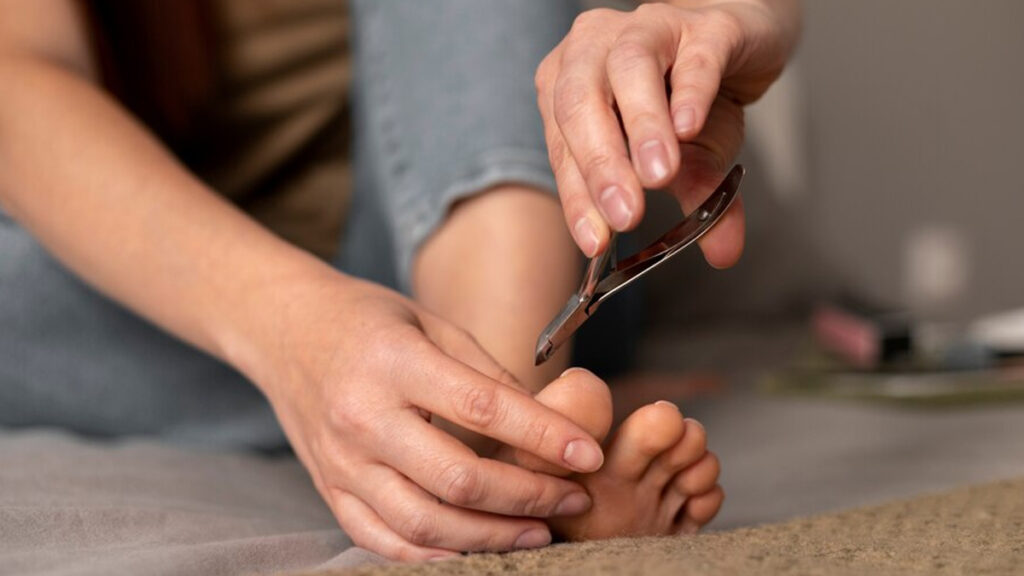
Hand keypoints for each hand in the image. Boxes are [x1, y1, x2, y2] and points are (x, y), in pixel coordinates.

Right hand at [257, 274, 601, 560]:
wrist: (284, 330)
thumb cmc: (367, 320)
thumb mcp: (432, 324)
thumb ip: (487, 376)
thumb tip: (549, 426)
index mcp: (393, 363)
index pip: (481, 408)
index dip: (543, 436)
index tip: (588, 455)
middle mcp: (362, 418)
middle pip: (456, 479)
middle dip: (528, 496)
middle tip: (574, 499)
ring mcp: (341, 463)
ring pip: (424, 524)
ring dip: (491, 538)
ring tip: (539, 531)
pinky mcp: (330, 491)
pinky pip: (384, 541)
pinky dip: (436, 556)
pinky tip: (479, 548)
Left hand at [535, 0, 798, 263]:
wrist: (740, 37)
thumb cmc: (690, 95)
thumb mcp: (689, 157)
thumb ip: (694, 199)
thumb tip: (723, 253)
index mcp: (571, 83)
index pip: (563, 145)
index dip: (577, 196)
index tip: (595, 241)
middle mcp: (597, 49)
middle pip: (580, 101)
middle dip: (601, 164)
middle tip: (625, 214)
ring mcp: (650, 28)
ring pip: (629, 69)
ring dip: (641, 127)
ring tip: (658, 176)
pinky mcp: (707, 24)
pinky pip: (693, 55)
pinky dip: (690, 91)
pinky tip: (690, 126)